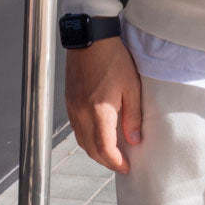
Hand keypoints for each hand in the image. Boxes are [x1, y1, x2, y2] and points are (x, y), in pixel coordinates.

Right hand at [65, 37, 142, 173]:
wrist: (91, 38)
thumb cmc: (113, 58)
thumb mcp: (131, 86)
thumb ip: (133, 115)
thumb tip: (134, 139)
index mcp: (98, 111)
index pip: (104, 149)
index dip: (116, 162)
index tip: (126, 166)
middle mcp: (82, 113)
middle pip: (91, 149)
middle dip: (105, 160)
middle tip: (120, 162)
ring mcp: (73, 108)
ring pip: (81, 140)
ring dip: (95, 150)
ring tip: (110, 151)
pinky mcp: (69, 100)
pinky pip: (76, 128)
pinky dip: (86, 137)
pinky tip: (97, 132)